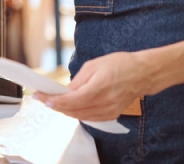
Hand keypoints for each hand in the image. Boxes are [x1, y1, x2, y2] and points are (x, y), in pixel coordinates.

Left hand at [34, 52, 156, 121]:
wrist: (142, 73)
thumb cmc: (120, 64)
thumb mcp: (94, 65)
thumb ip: (77, 81)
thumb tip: (64, 92)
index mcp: (99, 86)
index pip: (71, 100)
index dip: (54, 100)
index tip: (41, 97)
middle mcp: (104, 102)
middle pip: (73, 110)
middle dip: (56, 105)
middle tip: (43, 98)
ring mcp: (109, 111)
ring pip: (80, 116)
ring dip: (65, 110)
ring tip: (53, 102)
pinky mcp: (111, 115)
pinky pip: (89, 118)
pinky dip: (77, 113)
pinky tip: (70, 107)